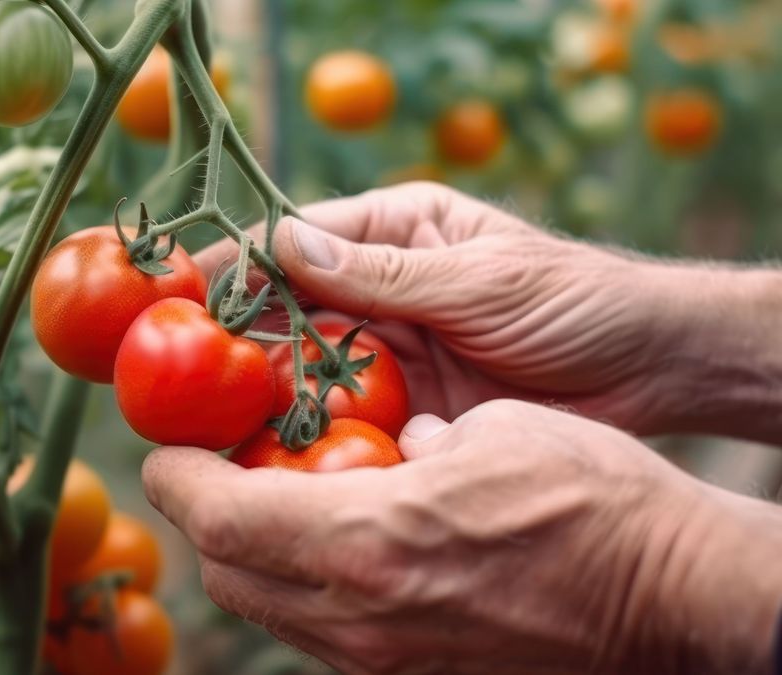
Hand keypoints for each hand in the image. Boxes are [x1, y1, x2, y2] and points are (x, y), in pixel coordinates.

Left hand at [142, 400, 781, 674]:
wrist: (678, 601)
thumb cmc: (597, 500)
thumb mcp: (493, 431)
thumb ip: (414, 442)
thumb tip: (397, 448)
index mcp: (367, 542)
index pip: (219, 517)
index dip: (175, 479)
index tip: (165, 452)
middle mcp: (360, 617)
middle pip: (228, 575)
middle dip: (205, 521)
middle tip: (217, 472)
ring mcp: (386, 661)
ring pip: (272, 614)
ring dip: (252, 559)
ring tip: (274, 506)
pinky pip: (325, 638)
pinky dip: (306, 592)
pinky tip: (341, 551)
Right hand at [196, 182, 781, 439]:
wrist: (654, 372)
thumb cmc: (577, 299)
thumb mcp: (479, 278)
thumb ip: (381, 273)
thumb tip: (279, 244)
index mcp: (392, 235)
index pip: (294, 243)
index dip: (233, 266)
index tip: (175, 293)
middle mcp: (378, 292)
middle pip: (286, 313)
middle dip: (233, 340)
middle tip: (175, 374)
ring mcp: (389, 354)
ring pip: (306, 371)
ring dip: (264, 394)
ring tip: (208, 422)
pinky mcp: (406, 411)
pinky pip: (344, 421)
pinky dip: (311, 438)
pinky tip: (273, 457)